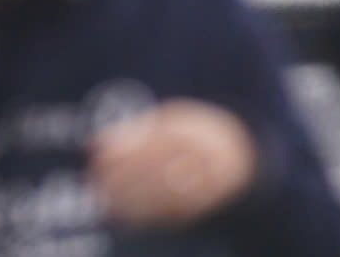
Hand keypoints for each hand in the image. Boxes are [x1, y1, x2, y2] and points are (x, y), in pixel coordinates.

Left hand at [88, 100, 256, 228]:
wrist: (244, 157)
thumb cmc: (193, 136)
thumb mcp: (170, 122)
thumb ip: (136, 132)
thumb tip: (95, 144)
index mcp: (195, 127)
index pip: (155, 139)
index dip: (124, 150)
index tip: (97, 159)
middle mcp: (209, 153)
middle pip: (161, 167)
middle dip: (124, 177)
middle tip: (96, 184)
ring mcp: (214, 181)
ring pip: (169, 195)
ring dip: (132, 200)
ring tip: (106, 202)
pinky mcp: (212, 206)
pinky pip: (178, 214)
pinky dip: (150, 217)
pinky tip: (128, 218)